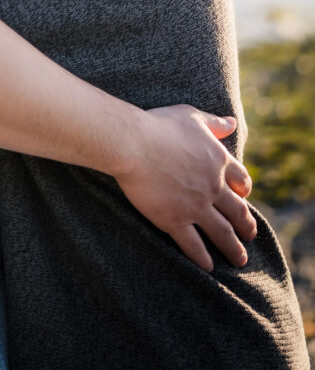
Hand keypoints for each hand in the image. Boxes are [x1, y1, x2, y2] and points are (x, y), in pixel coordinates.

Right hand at [116, 105, 255, 271]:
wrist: (133, 143)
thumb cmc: (159, 125)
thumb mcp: (191, 116)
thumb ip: (214, 123)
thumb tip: (232, 123)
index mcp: (218, 161)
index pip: (242, 181)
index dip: (244, 192)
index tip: (243, 199)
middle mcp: (213, 186)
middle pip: (237, 212)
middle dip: (245, 226)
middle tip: (250, 236)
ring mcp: (195, 206)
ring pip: (221, 233)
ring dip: (232, 248)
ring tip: (239, 260)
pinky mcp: (175, 220)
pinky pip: (193, 245)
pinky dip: (202, 258)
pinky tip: (208, 267)